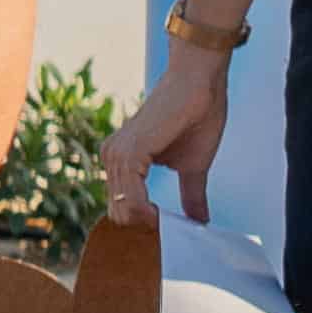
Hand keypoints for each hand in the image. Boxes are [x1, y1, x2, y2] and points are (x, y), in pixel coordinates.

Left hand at [103, 47, 229, 225]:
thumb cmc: (197, 116)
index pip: (122, 207)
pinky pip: (130, 198)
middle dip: (147, 227)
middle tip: (175, 228)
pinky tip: (165, 214)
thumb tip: (200, 223)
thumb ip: (190, 195)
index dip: (146, 223)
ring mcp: (115, 155)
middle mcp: (111, 158)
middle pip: (119, 214)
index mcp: (121, 161)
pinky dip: (147, 213)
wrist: (200, 83)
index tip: (172, 228)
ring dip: (149, 223)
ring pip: (122, 210)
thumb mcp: (193, 167)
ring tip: (173, 222)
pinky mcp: (128, 153)